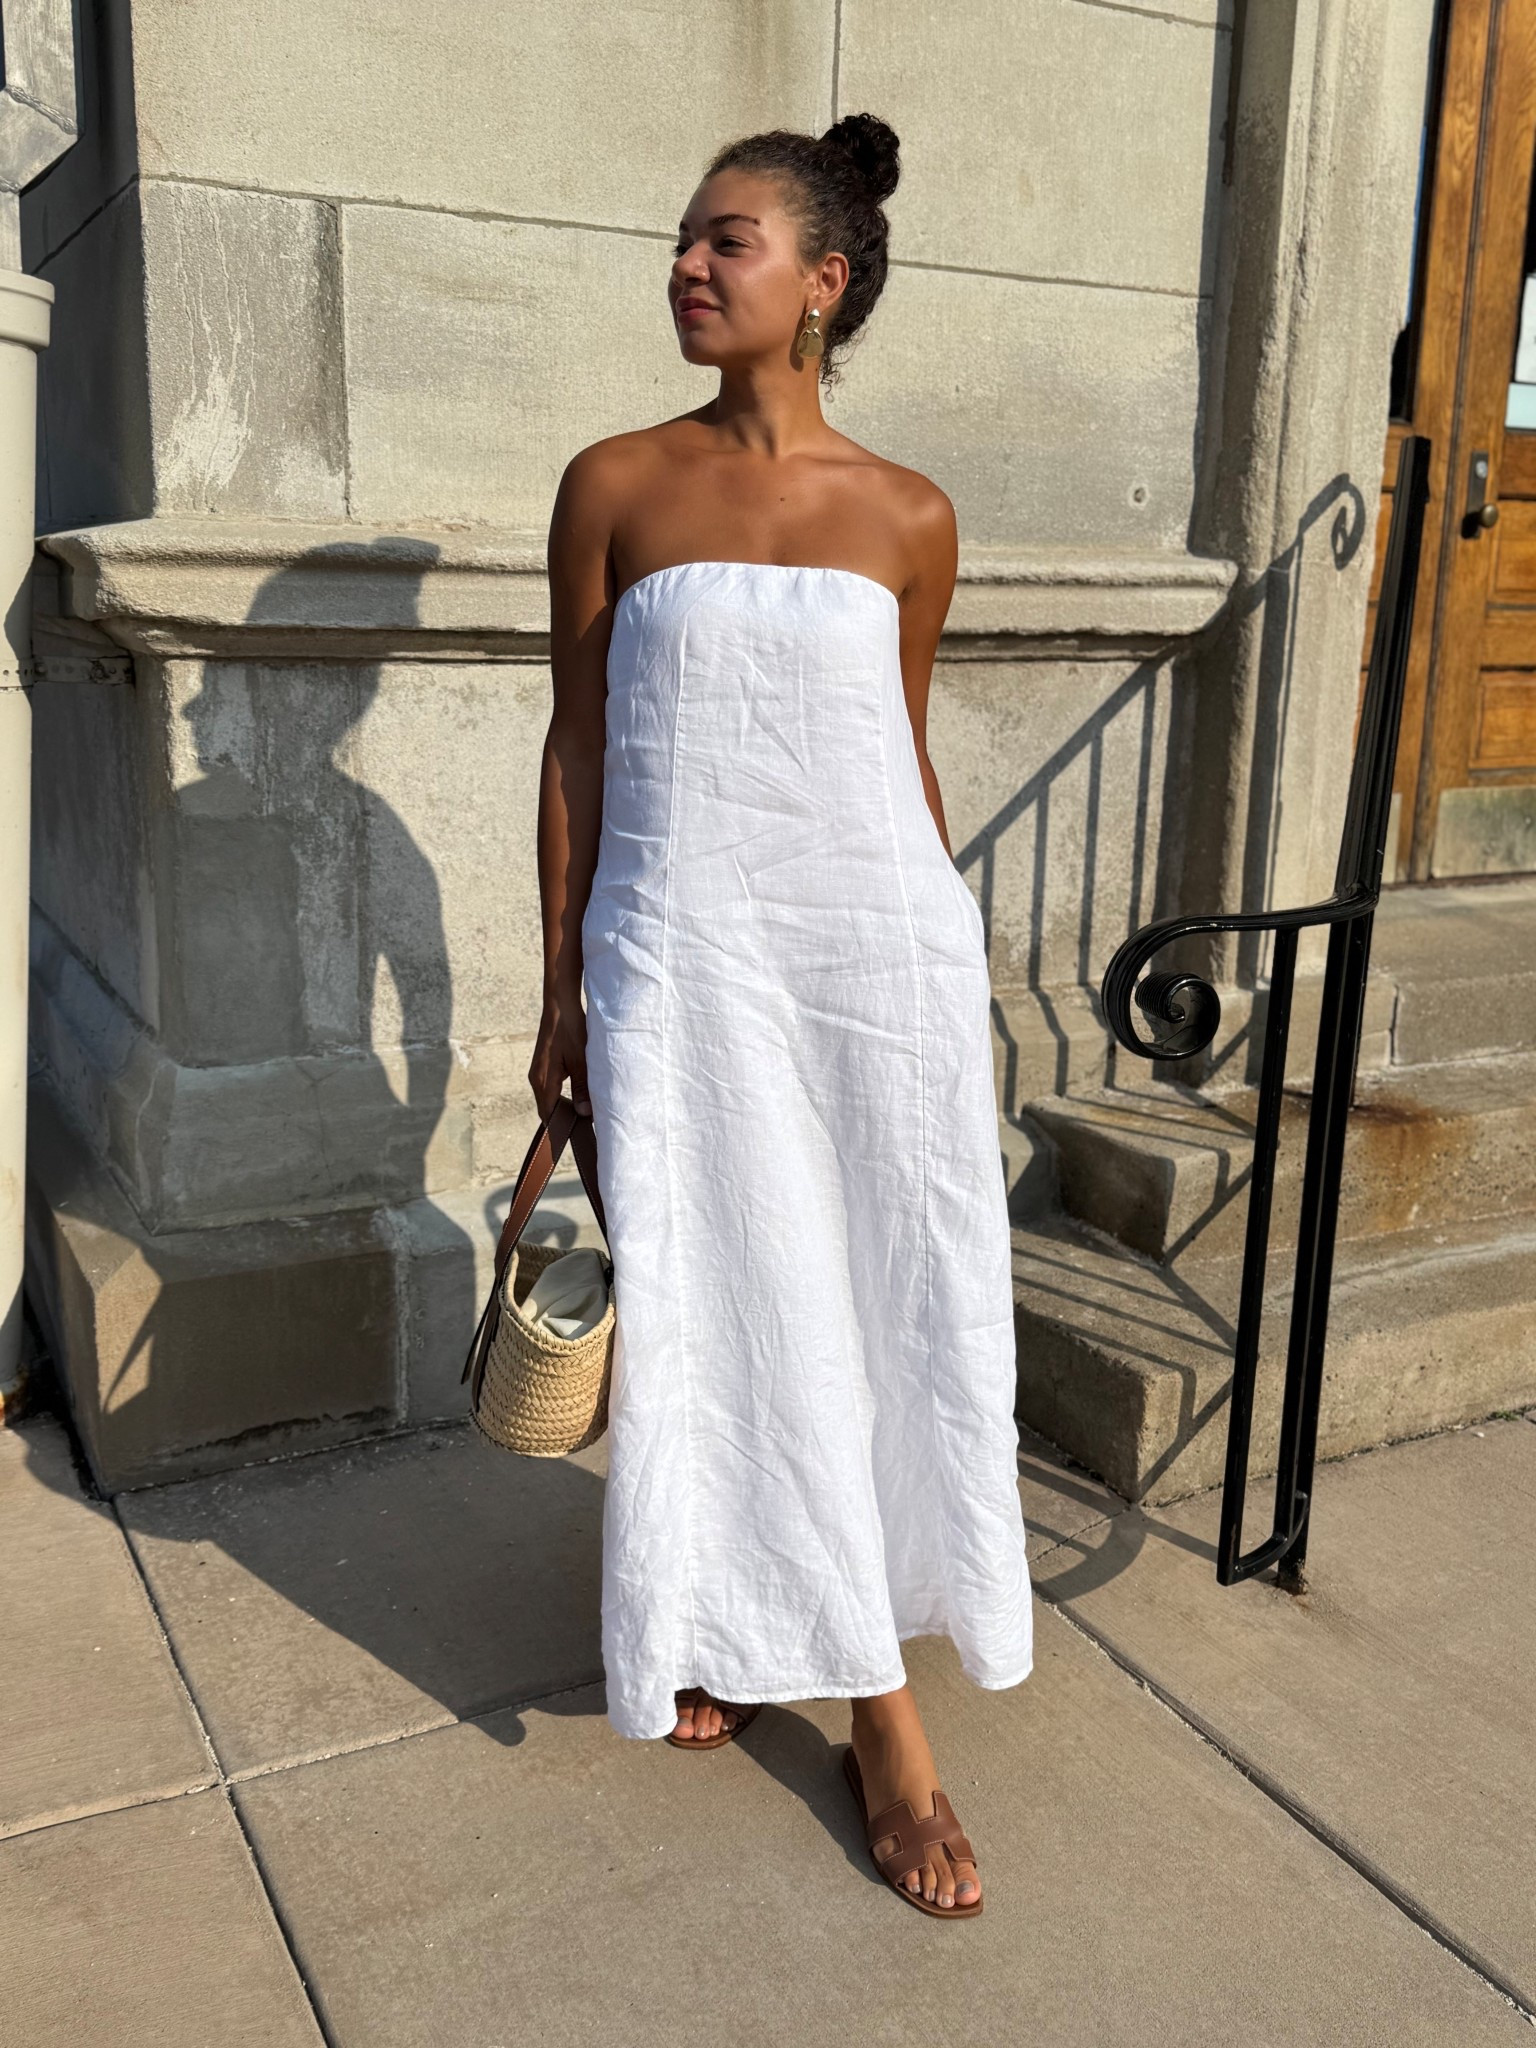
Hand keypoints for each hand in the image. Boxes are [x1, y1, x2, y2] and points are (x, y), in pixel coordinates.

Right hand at [529, 986, 591, 1118]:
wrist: (560, 1005)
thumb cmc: (570, 1030)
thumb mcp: (581, 1061)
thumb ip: (582, 1088)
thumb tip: (583, 1114)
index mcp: (543, 1081)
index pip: (549, 1116)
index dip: (560, 1129)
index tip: (575, 1139)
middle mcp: (537, 1079)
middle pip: (548, 1109)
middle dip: (563, 1121)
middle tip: (583, 1131)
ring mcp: (539, 1072)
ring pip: (550, 1099)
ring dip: (564, 1108)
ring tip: (582, 1117)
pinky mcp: (545, 1065)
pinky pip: (552, 1088)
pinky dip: (562, 1096)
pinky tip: (577, 1097)